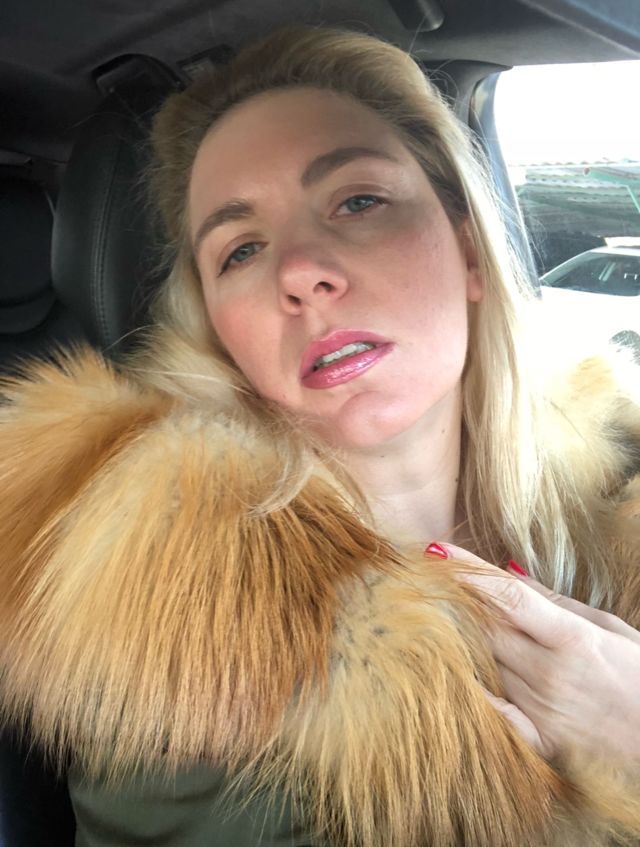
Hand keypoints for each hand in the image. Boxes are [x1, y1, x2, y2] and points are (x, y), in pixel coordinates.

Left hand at [432, 543, 639, 764]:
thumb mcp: (609, 628)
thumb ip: (556, 602)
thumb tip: (509, 572)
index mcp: (571, 637)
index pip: (506, 596)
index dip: (468, 571)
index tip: (436, 551)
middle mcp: (550, 672)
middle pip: (484, 628)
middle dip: (452, 601)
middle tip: (423, 580)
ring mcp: (542, 709)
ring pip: (482, 666)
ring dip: (455, 640)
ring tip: (425, 615)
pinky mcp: (541, 742)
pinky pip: (494, 716)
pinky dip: (471, 694)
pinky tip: (446, 674)